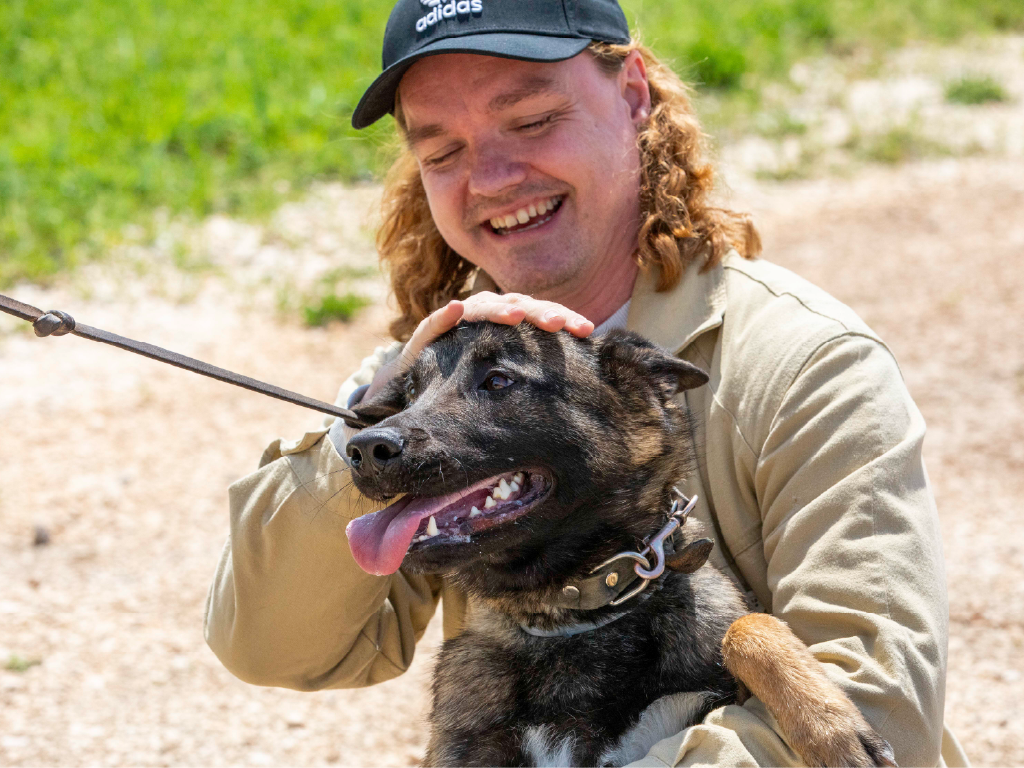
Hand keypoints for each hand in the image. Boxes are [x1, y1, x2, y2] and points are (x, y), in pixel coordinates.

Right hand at [363, 293, 593, 400]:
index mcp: (514, 325)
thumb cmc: (480, 387)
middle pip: (518, 306)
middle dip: (539, 313)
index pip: (542, 315)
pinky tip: (455, 309)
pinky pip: (437, 322)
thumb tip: (584, 392)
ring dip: (499, 310)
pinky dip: (447, 314)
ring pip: (483, 308)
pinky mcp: (431, 332)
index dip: (564, 318)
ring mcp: (461, 320)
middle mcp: (490, 315)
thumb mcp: (513, 385)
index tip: (587, 331)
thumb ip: (538, 381)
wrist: (426, 390)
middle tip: (558, 324)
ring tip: (515, 315)